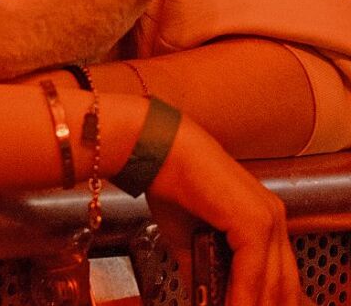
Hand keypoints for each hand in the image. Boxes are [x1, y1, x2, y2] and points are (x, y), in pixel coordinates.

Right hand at [144, 116, 303, 305]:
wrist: (158, 151)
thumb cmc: (168, 181)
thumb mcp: (187, 235)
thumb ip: (200, 265)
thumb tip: (202, 293)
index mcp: (262, 216)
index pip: (277, 274)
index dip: (260, 299)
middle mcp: (273, 216)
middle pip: (283, 283)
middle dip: (260, 304)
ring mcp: (267, 218)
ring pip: (273, 282)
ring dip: (250, 304)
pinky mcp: (254, 221)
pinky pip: (254, 272)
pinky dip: (241, 296)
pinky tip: (227, 305)